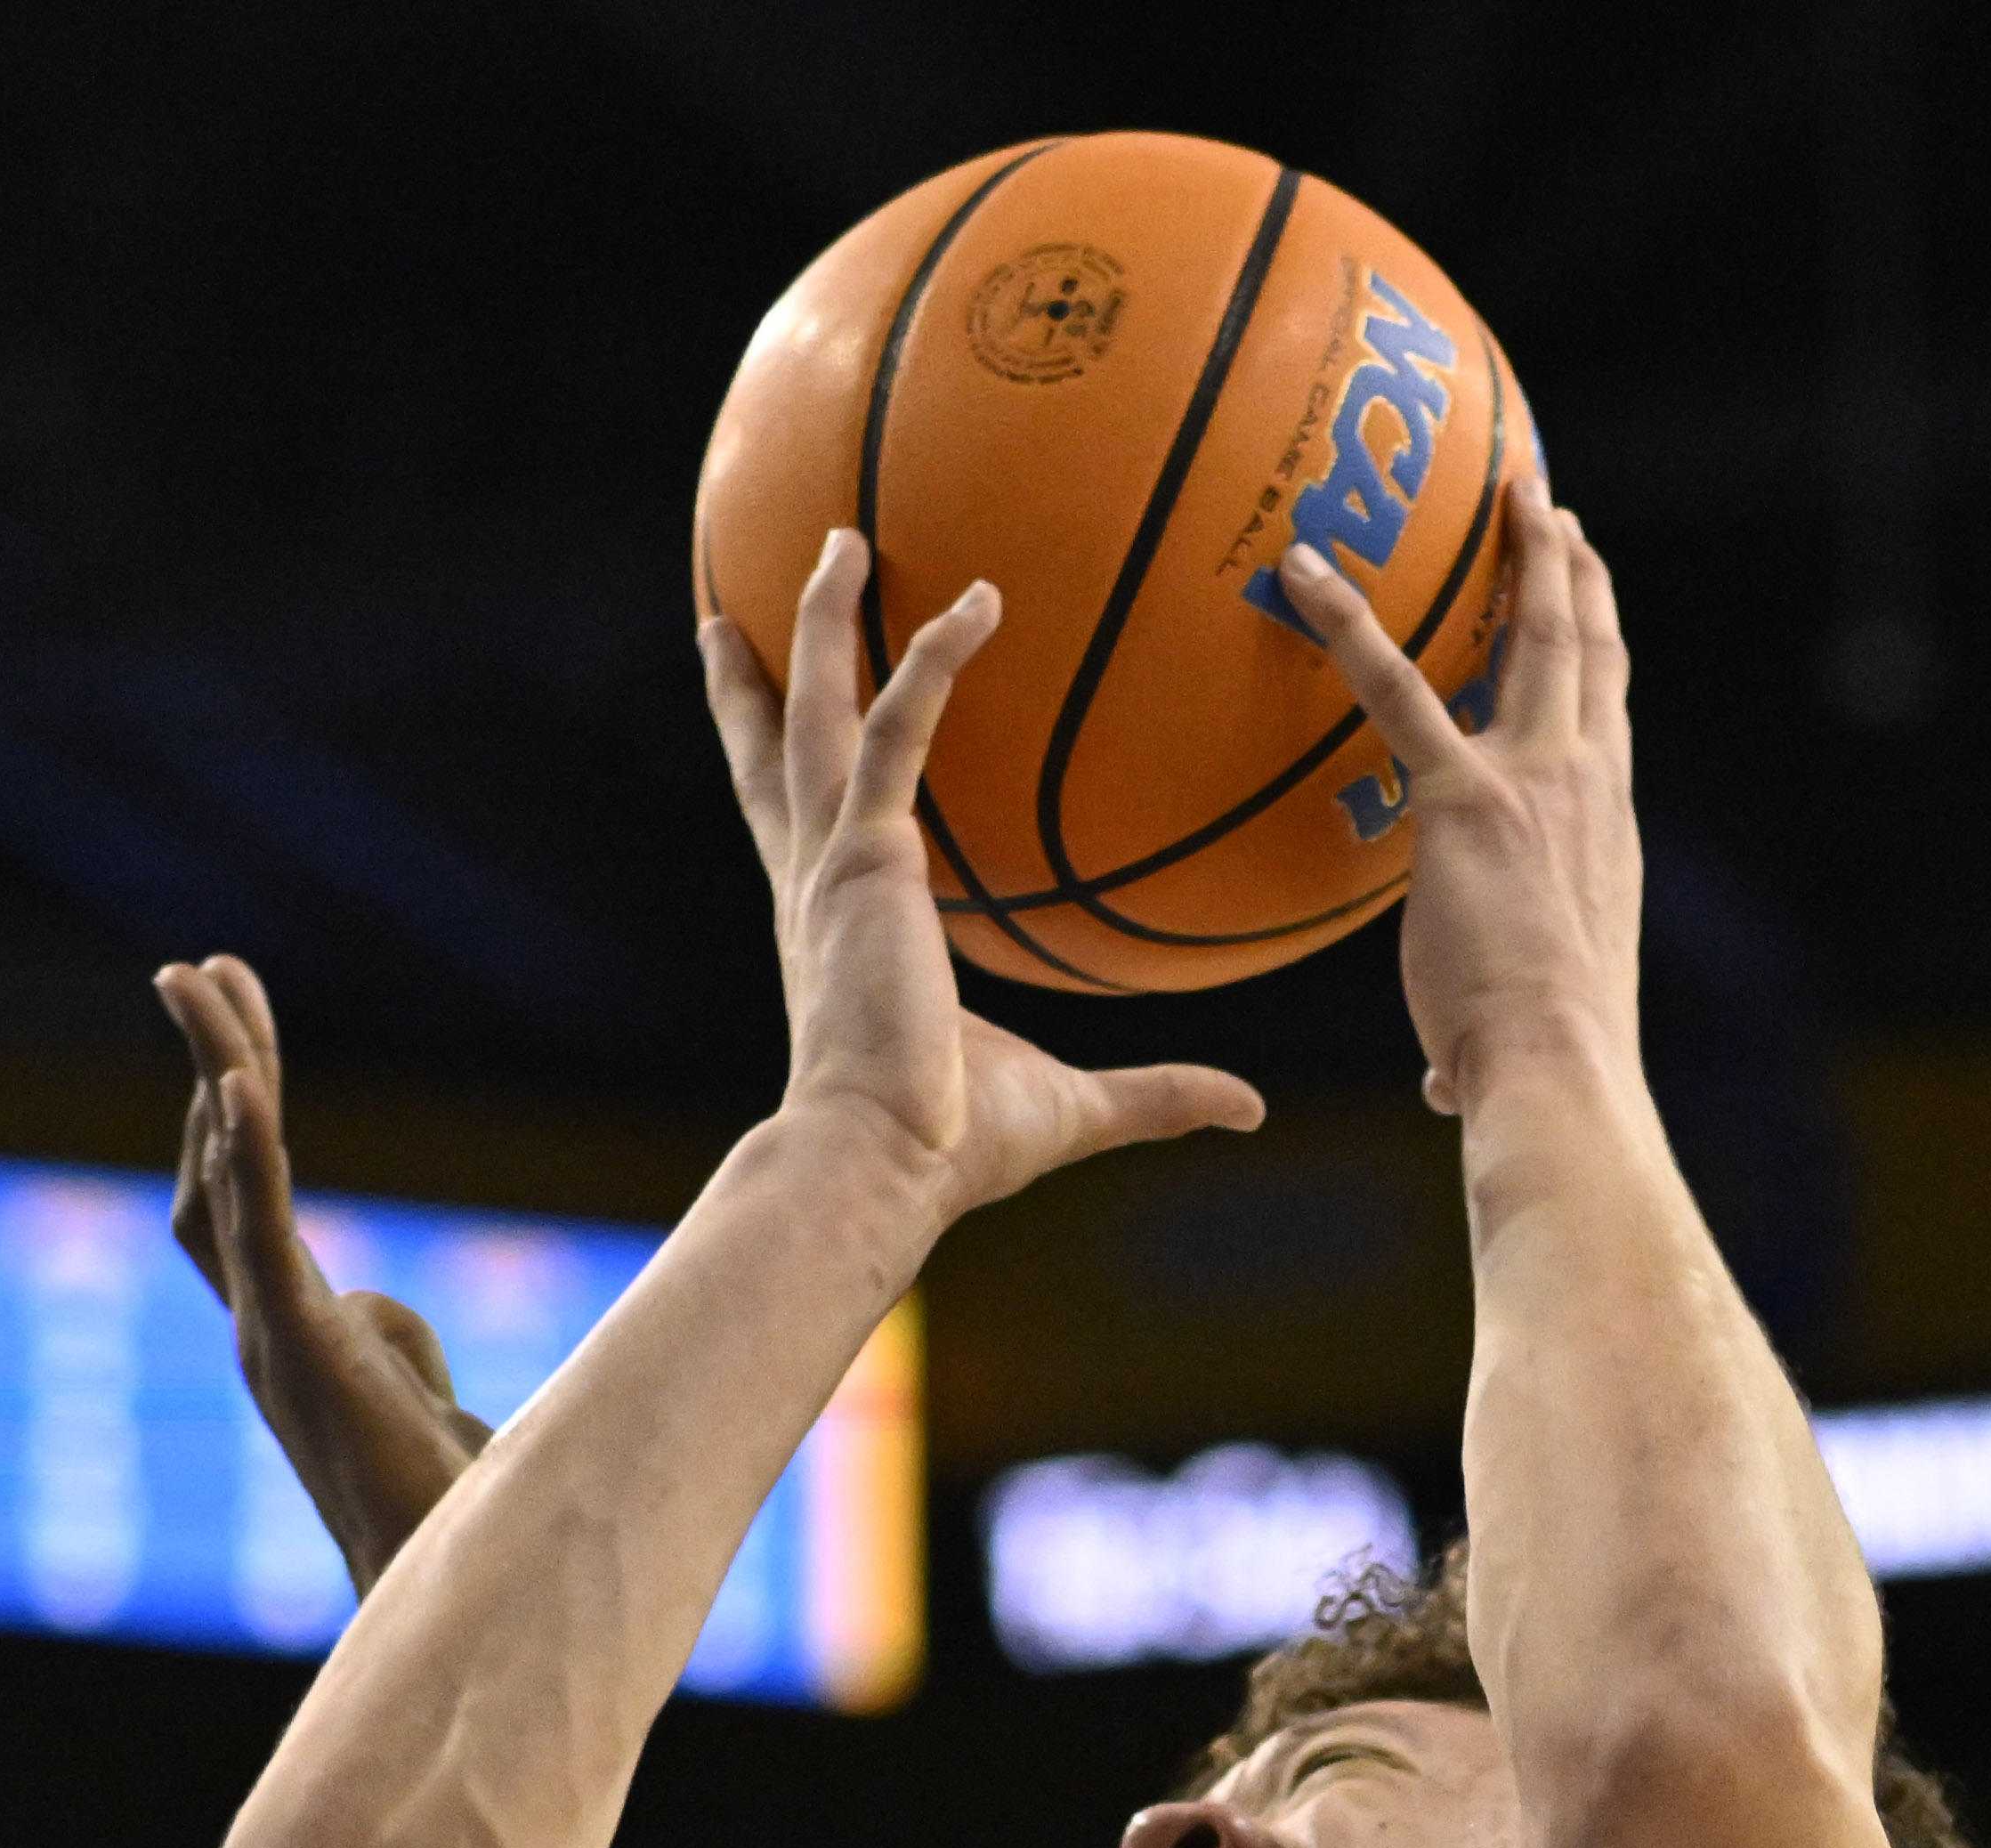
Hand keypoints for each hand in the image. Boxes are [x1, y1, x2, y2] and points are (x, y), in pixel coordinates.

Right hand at [155, 954, 492, 1587]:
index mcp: (290, 1331)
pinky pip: (262, 1234)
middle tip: (198, 969)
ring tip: (199, 982)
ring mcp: (273, 1340)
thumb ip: (392, 1341)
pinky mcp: (302, 1351)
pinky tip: (240, 1082)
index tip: (240, 1025)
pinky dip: (247, 1154)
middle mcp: (262, 1328)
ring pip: (224, 1182)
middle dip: (211, 1062)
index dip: (231, 1112)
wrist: (453, 1584)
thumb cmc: (445, 1506)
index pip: (237, 1200)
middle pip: (214, 1170)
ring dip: (216, 1073)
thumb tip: (384, 1314)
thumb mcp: (417, 1392)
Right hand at [699, 530, 1260, 1230]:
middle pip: (778, 750)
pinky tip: (978, 600)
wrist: (880, 1166)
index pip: (801, 824)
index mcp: (841, 930)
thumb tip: (1248, 1108)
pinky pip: (896, 729)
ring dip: (824, 620)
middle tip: (742, 603)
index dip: (778, 767)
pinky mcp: (865, 860)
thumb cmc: (949, 1153)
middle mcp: (818, 885)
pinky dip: (930, 659)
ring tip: (847, 537)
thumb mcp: (1069, 1109)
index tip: (768, 720)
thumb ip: (1157, 1092)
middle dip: (763, 670)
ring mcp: (834, 866)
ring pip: (816, 711)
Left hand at [1275, 483, 1645, 1124]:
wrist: (1557, 1067)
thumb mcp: (1520, 1025)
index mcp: (1606, 829)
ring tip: (1497, 488)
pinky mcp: (1464, 798)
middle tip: (1551, 505)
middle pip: (1585, 648)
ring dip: (1517, 554)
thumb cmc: (1535, 1067)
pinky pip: (1392, 690)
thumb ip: (1470, 1040)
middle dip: (1570, 568)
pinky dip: (1345, 624)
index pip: (1604, 716)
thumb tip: (1442, 1091)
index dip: (1599, 644)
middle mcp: (1587, 784)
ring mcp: (1534, 780)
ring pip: (1532, 635)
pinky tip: (1306, 573)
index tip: (1590, 592)